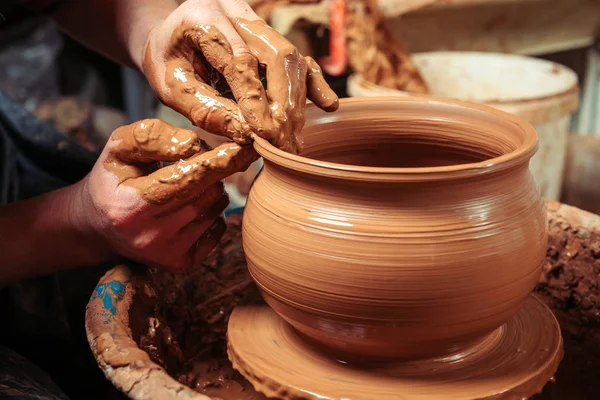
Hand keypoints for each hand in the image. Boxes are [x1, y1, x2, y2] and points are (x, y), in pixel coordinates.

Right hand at [79, 119, 257, 272]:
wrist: (97, 225)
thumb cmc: (113, 178)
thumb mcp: (120, 147)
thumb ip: (153, 137)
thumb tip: (194, 145)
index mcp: (131, 204)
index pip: (187, 178)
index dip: (218, 160)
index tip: (243, 147)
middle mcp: (149, 235)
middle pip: (207, 194)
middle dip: (213, 172)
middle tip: (202, 164)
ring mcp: (166, 254)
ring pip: (215, 211)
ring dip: (213, 191)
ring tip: (189, 185)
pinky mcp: (180, 265)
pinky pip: (217, 231)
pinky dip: (213, 214)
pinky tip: (191, 207)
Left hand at [142, 0, 338, 153]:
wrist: (169, 37)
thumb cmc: (166, 61)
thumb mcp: (171, 87)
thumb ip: (205, 108)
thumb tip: (245, 135)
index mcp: (205, 14)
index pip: (241, 59)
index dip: (255, 99)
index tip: (263, 134)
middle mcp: (238, 12)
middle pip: (278, 55)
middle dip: (285, 103)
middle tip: (283, 141)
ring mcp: (258, 22)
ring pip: (292, 59)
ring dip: (296, 103)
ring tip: (293, 140)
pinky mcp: (270, 38)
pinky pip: (298, 58)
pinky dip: (313, 84)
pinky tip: (326, 106)